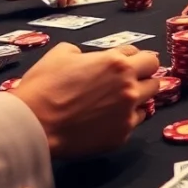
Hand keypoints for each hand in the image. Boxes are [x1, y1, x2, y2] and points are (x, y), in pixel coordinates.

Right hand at [11, 43, 160, 158]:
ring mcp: (127, 113)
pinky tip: (108, 118)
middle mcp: (129, 87)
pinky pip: (134, 122)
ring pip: (150, 100)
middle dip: (143, 76)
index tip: (122, 65)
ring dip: (139, 97)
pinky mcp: (121, 135)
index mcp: (117, 63)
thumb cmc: (44, 86)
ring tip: (118, 100)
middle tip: (127, 81)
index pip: (144, 56)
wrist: (33, 124)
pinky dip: (125, 118)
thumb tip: (90, 58)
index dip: (131, 59)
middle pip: (155, 76)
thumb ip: (86, 52)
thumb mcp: (62, 53)